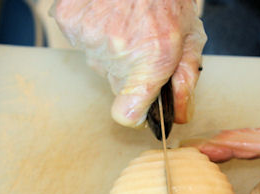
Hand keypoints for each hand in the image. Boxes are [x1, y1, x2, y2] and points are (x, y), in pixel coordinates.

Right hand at [51, 0, 205, 126]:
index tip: (139, 103)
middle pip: (115, 82)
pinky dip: (91, 29)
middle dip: (129, 68)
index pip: (127, 113)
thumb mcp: (190, 36)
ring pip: (98, 60)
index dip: (133, 112)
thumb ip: (185, 80)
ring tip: (125, 19)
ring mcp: (89, 36)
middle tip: (141, 37)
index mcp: (151, 59)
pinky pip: (80, 40)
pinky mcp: (69, 22)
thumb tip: (180, 115)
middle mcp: (117, 52)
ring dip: (110, 47)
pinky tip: (107, 11)